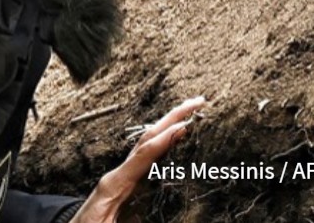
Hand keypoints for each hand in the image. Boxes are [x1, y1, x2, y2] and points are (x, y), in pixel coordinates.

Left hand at [68, 96, 206, 222]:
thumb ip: (131, 221)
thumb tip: (146, 217)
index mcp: (116, 182)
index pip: (144, 155)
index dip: (165, 140)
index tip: (185, 126)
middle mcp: (119, 173)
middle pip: (148, 139)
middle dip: (173, 118)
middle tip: (197, 102)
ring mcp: (122, 175)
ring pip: (147, 144)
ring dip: (168, 126)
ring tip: (191, 112)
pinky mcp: (125, 181)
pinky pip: (146, 157)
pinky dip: (162, 143)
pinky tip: (174, 137)